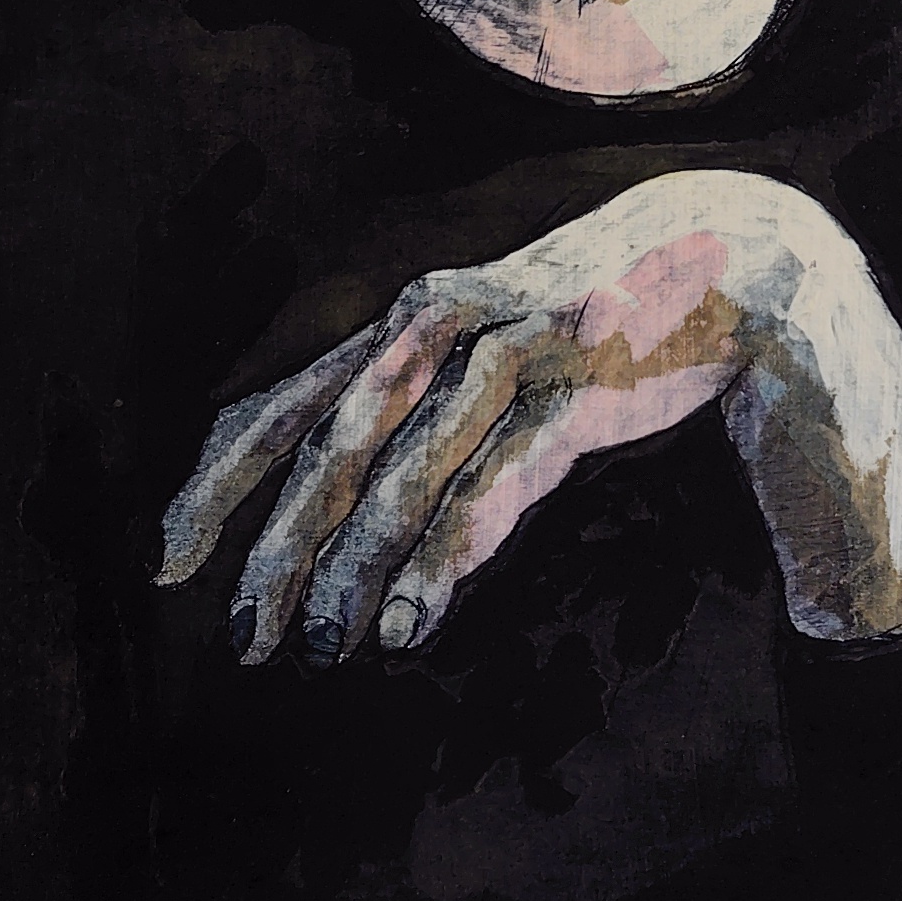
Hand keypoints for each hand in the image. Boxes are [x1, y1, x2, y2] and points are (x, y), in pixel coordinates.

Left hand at [154, 170, 901, 666]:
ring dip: (348, 572)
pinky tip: (408, 624)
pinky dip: (437, 564)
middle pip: (322, 447)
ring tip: (317, 647)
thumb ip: (421, 394)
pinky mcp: (569, 391)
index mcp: (404, 316)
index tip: (167, 563)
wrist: (734, 253)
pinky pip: (484, 492)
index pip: (280, 403)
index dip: (215, 487)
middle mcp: (438, 324)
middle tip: (242, 636)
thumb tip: (345, 481)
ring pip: (395, 477)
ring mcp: (503, 353)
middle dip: (272, 549)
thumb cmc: (601, 310)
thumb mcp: (492, 337)